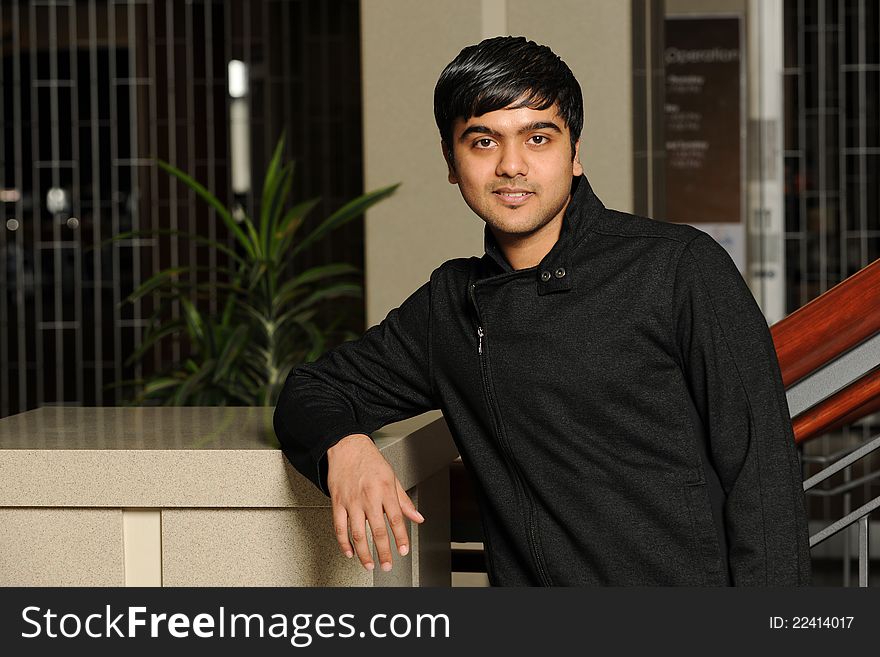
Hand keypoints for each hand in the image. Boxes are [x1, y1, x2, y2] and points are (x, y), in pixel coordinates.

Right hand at [326, 433, 424, 571]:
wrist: (346, 446)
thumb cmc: (370, 460)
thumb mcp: (392, 477)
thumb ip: (404, 500)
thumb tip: (417, 517)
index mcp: (385, 490)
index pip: (396, 519)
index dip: (401, 538)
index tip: (403, 550)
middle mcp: (368, 497)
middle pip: (377, 530)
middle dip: (384, 551)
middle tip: (387, 565)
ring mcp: (351, 501)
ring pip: (357, 533)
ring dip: (364, 553)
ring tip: (370, 564)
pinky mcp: (337, 502)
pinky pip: (339, 527)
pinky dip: (343, 543)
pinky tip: (349, 552)